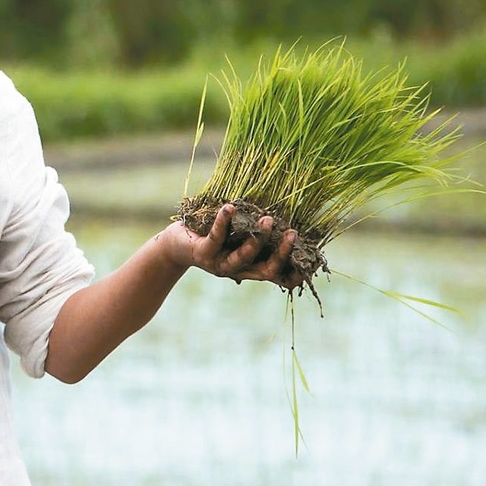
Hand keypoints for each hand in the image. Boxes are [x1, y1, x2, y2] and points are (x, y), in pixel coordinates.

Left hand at [162, 203, 301, 288]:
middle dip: (282, 254)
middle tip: (292, 233)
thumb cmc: (211, 236)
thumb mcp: (238, 235)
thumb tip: (286, 212)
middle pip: (266, 270)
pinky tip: (229, 208)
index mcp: (251, 266)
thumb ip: (258, 232)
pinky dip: (224, 221)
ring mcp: (219, 264)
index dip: (297, 273)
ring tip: (266, 219)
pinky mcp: (201, 254)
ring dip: (257, 239)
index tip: (312, 257)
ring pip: (243, 257)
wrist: (174, 244)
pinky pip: (216, 237)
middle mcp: (238, 270)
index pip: (280, 278)